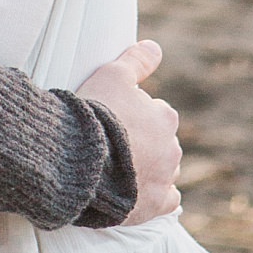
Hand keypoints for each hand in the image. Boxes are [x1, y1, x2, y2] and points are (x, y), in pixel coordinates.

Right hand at [77, 40, 181, 225]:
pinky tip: (141, 194)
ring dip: (149, 168)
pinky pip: (167, 200)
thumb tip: (154, 47)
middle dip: (144, 143)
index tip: (114, 120)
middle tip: (114, 144)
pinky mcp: (155, 205)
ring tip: (119, 169)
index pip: (156, 113)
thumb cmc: (94, 114)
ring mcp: (165, 178)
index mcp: (165, 117)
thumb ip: (136, 60)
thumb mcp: (112, 75)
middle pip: (161, 142)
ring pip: (165, 170)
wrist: (80, 159)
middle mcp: (172, 148)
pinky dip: (156, 196)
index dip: (133, 116)